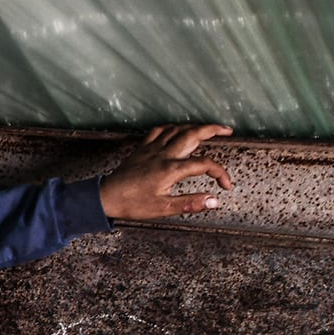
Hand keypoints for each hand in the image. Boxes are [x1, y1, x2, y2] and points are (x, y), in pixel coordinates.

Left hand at [99, 124, 234, 219]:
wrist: (106, 197)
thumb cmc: (132, 204)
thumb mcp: (163, 208)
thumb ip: (190, 203)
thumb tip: (213, 201)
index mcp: (171, 169)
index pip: (204, 164)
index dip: (220, 173)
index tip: (226, 185)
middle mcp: (163, 154)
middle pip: (192, 134)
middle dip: (212, 129)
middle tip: (227, 130)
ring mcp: (151, 149)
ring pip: (177, 129)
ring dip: (194, 126)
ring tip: (207, 129)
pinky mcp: (141, 149)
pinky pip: (159, 131)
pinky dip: (172, 127)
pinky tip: (176, 130)